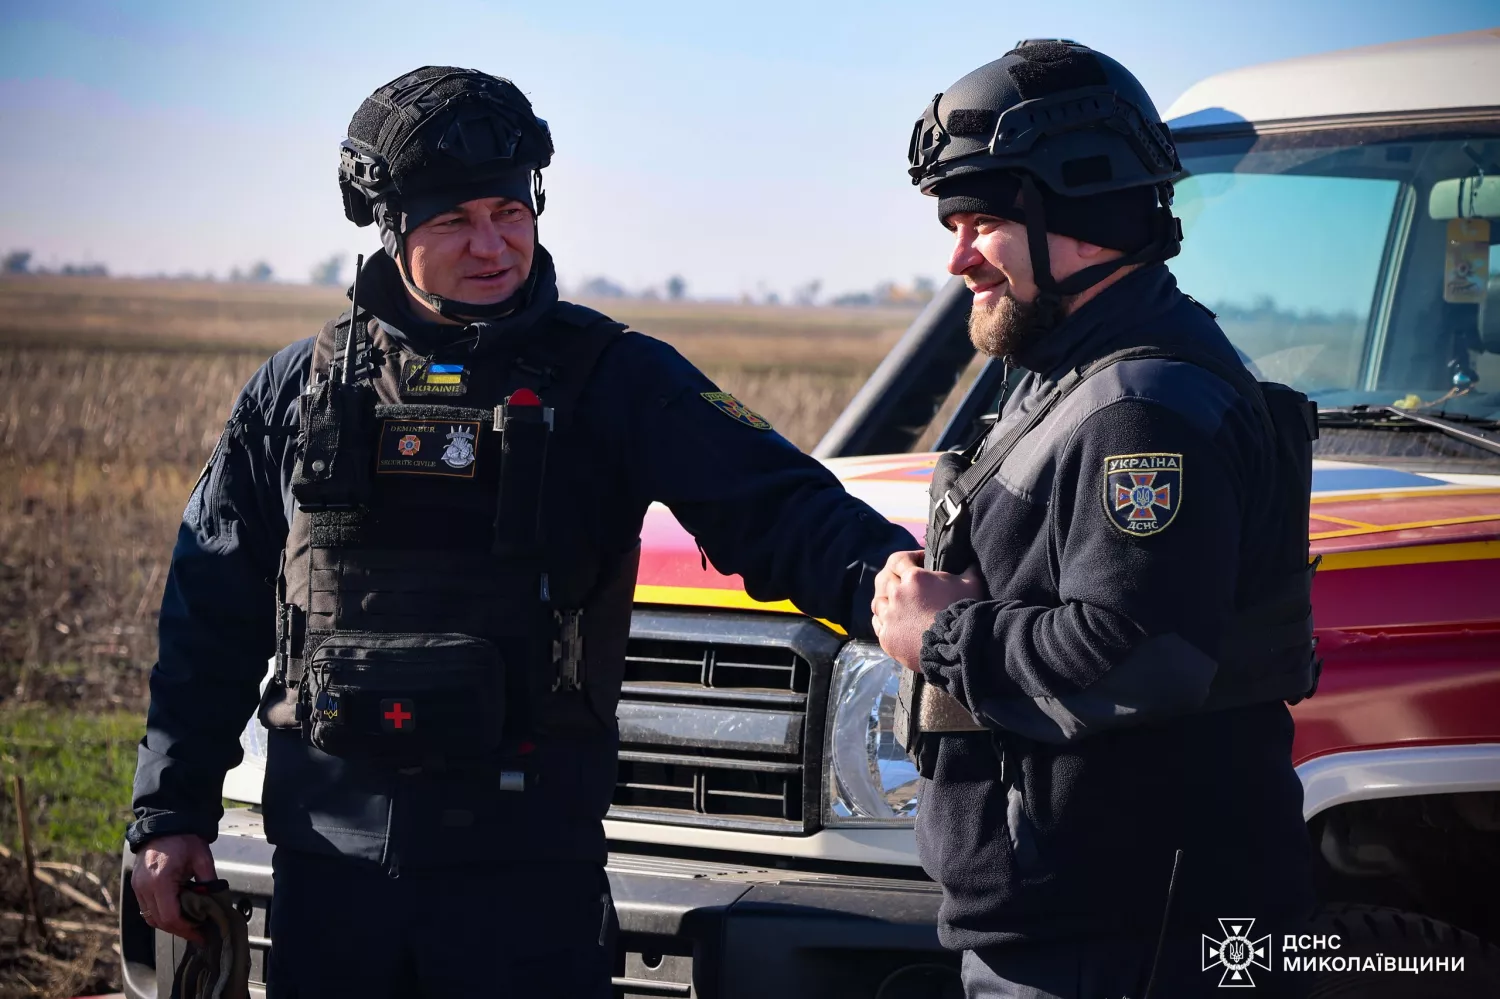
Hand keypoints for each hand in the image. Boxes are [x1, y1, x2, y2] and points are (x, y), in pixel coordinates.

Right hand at [132, 833, 216, 942]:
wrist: (164, 822)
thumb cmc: (184, 838)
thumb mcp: (202, 859)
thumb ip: (209, 883)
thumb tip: (216, 903)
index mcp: (160, 881)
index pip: (170, 917)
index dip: (186, 929)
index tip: (200, 934)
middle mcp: (144, 887)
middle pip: (159, 921)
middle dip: (179, 930)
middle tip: (198, 933)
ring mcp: (137, 887)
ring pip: (150, 917)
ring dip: (169, 924)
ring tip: (189, 924)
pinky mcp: (137, 885)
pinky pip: (146, 908)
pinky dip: (161, 914)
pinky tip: (177, 912)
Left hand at [871, 550, 982, 670]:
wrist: (957, 648)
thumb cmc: (965, 613)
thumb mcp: (972, 585)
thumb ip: (969, 569)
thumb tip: (972, 562)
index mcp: (914, 578)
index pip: (898, 560)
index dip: (907, 558)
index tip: (918, 562)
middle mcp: (897, 594)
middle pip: (884, 580)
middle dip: (893, 578)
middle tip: (903, 583)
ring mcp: (890, 617)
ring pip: (878, 602)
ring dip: (886, 600)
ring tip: (897, 604)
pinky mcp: (887, 637)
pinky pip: (878, 624)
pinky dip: (883, 621)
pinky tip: (892, 622)